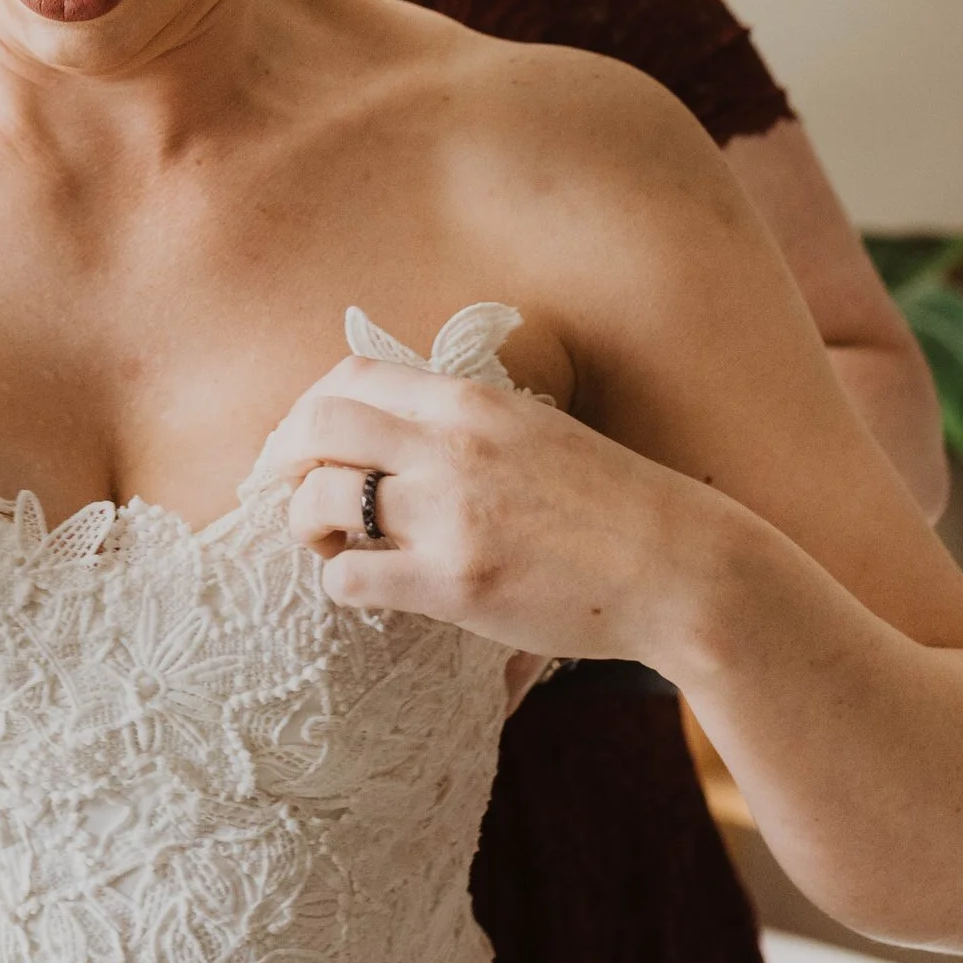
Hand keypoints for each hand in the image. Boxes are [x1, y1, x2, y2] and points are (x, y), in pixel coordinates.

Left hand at [265, 351, 718, 656]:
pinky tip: (366, 587)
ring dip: (303, 522)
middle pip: (318, 425)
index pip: (352, 375)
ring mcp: (451, 514)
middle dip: (284, 459)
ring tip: (327, 544)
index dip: (310, 409)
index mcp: (473, 400)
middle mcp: (452, 445)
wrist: (678, 566)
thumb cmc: (611, 505)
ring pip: (321, 498)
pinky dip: (340, 583)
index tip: (306, 443)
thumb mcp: (534, 430)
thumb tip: (393, 432)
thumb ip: (464, 424)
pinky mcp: (455, 583)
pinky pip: (351, 578)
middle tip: (290, 492)